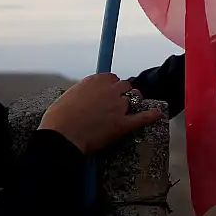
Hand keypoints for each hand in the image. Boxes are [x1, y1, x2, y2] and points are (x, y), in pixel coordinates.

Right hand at [38, 73, 163, 154]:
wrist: (61, 137)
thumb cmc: (58, 119)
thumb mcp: (68, 96)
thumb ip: (83, 92)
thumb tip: (87, 96)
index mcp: (95, 81)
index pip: (111, 78)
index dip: (110, 87)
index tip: (107, 93)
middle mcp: (110, 90)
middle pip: (125, 86)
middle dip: (122, 94)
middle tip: (116, 103)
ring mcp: (118, 107)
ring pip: (133, 99)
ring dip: (132, 104)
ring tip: (130, 109)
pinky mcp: (123, 124)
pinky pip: (142, 118)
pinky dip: (151, 115)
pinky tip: (158, 114)